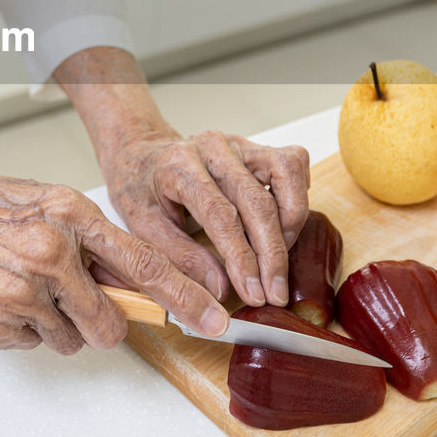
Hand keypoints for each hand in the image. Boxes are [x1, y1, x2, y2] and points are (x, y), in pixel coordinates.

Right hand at [0, 166, 228, 354]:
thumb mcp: (52, 203)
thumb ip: (96, 241)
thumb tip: (140, 279)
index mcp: (68, 217)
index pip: (142, 265)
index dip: (183, 297)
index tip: (213, 319)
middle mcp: (47, 255)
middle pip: (108, 324)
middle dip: (100, 320)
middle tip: (75, 297)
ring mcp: (20, 293)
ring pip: (70, 339)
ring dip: (58, 322)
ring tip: (29, 286)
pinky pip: (34, 343)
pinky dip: (25, 326)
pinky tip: (5, 293)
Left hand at [103, 131, 309, 307]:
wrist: (141, 156)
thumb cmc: (140, 189)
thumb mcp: (143, 227)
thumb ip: (180, 258)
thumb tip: (220, 289)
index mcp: (178, 166)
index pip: (220, 214)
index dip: (241, 257)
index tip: (252, 292)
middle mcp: (212, 148)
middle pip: (256, 200)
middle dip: (271, 254)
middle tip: (274, 294)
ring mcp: (238, 143)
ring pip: (284, 176)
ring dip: (289, 225)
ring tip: (277, 262)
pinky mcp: (256, 147)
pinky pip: (292, 164)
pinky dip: (296, 197)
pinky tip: (284, 227)